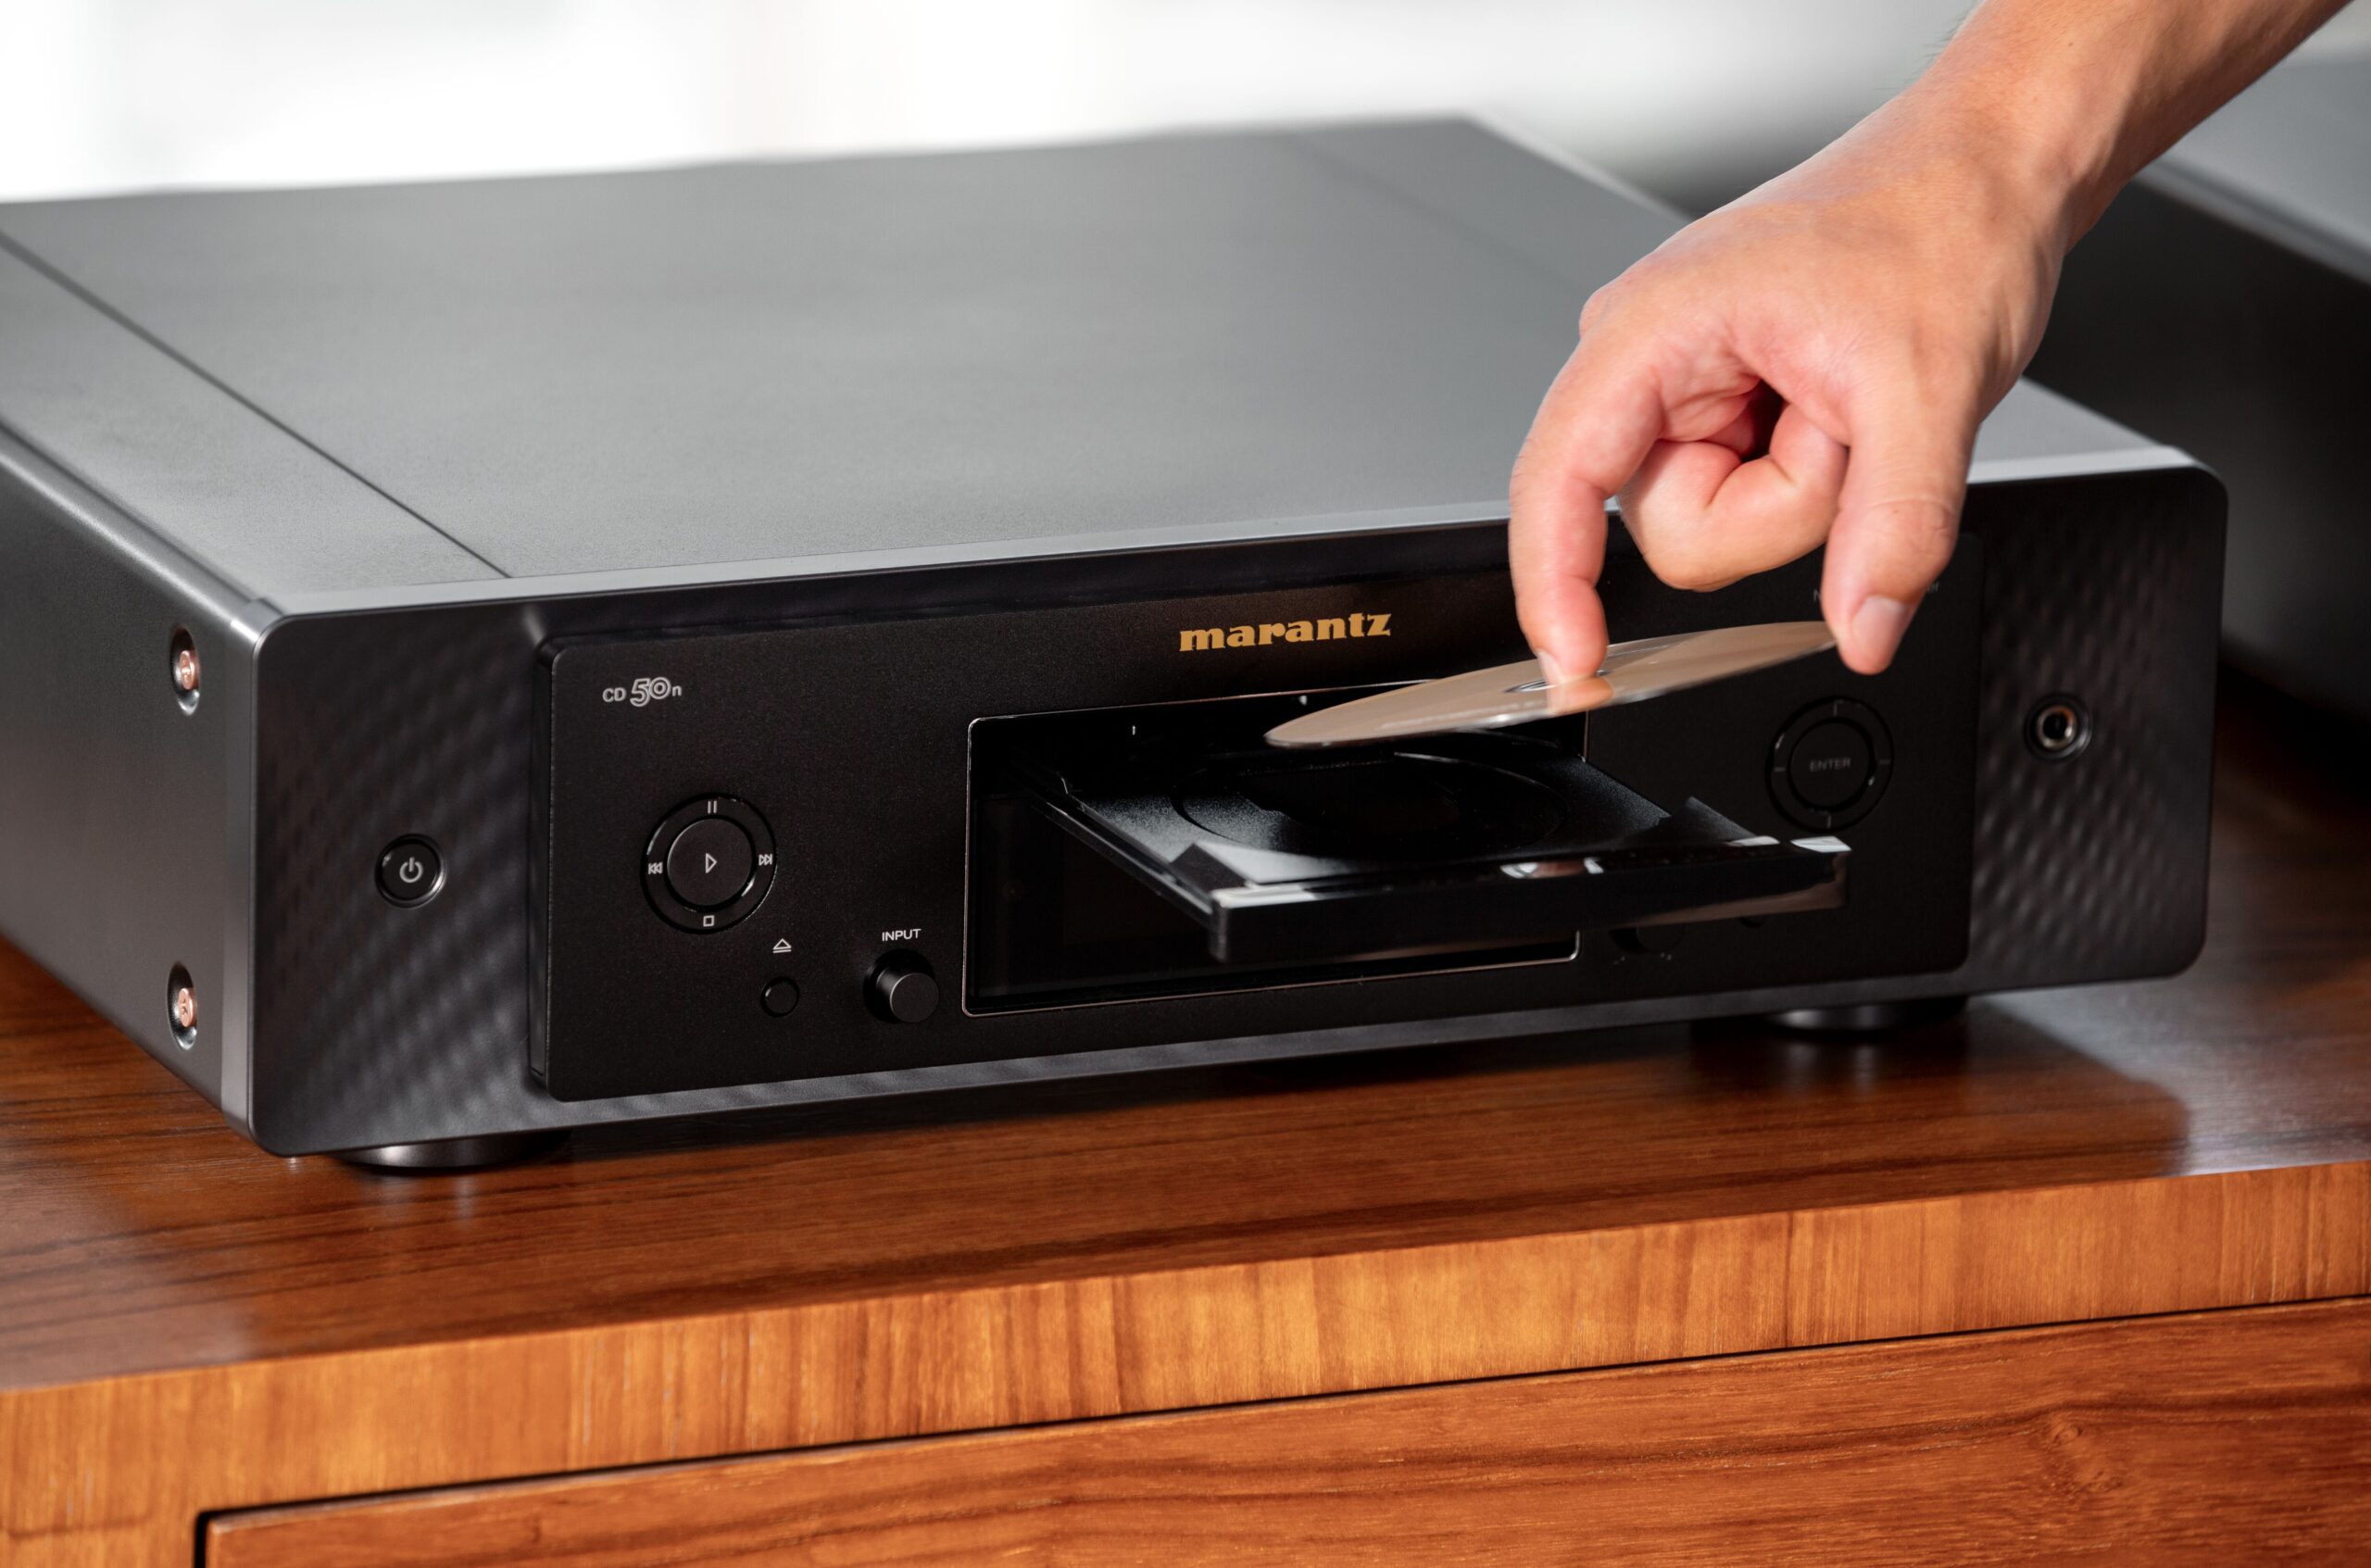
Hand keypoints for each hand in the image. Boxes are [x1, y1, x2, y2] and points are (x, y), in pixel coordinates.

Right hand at [1508, 92, 2068, 678]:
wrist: (1989, 179)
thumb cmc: (1941, 225)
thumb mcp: (1932, 384)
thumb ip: (1894, 526)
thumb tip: (1864, 631)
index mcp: (1649, 331)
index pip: (1557, 484)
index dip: (1553, 584)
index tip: (1576, 666)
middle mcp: (1646, 362)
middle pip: (1671, 531)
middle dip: (1778, 511)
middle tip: (1848, 426)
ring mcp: (1684, 393)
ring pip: (1716, 530)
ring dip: (1805, 497)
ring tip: (1852, 409)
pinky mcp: (1722, 415)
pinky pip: (1747, 507)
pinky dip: (1811, 486)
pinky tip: (1840, 416)